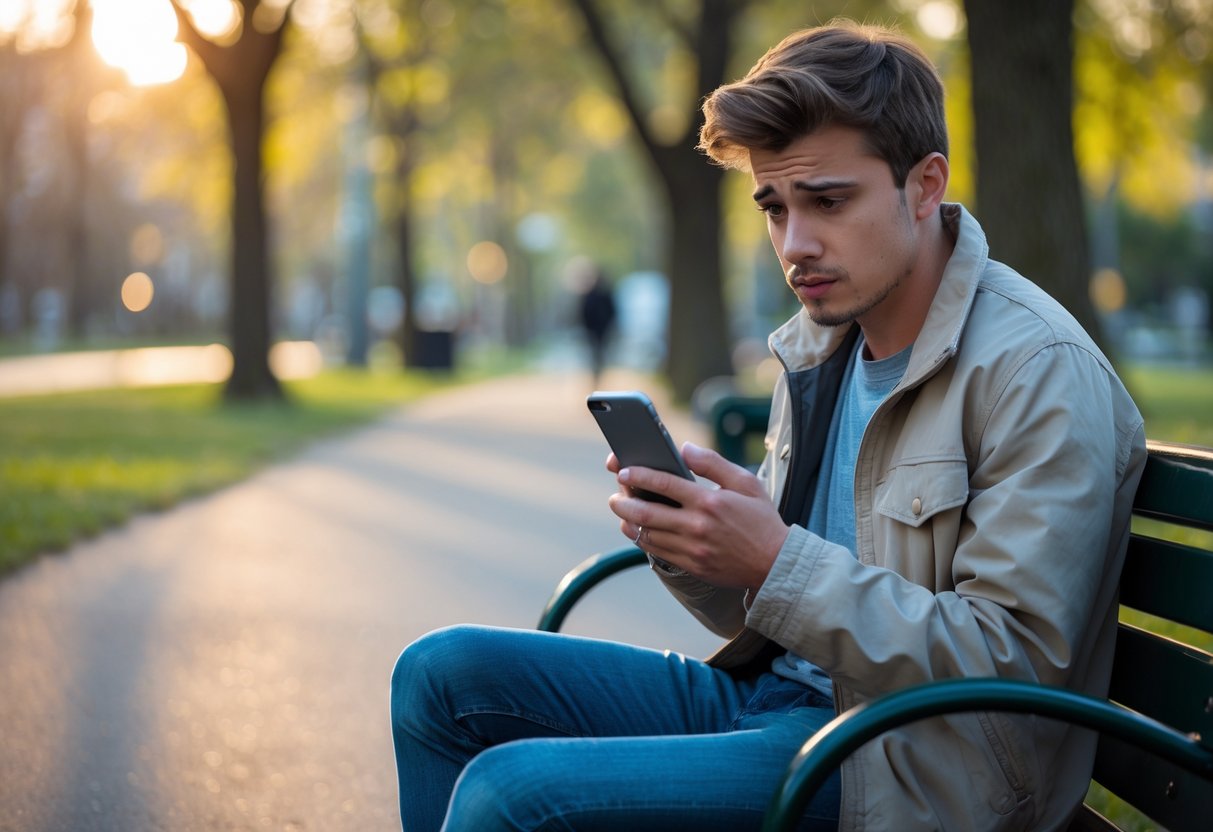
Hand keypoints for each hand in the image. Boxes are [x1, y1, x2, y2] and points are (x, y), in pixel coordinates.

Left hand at [606, 442, 789, 589]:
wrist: (775, 563)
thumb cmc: (762, 520)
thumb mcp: (746, 483)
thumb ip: (713, 463)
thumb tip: (685, 448)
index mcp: (709, 502)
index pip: (664, 484)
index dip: (639, 476)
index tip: (622, 471)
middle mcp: (697, 526)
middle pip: (646, 513)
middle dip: (623, 503)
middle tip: (615, 496)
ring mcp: (693, 549)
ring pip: (647, 535)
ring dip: (628, 522)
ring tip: (622, 512)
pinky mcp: (692, 565)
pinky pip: (657, 553)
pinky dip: (642, 540)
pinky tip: (638, 531)